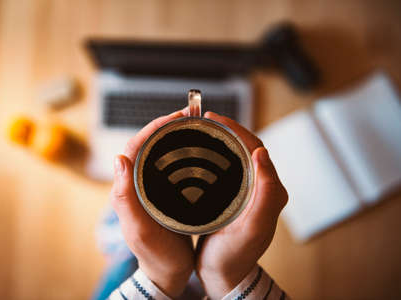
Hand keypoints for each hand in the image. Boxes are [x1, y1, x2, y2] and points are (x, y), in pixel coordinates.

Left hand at [110, 108, 193, 297]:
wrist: (168, 273)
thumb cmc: (155, 255)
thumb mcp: (141, 230)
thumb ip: (126, 199)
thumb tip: (118, 159)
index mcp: (128, 189)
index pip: (136, 148)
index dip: (153, 128)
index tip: (175, 117)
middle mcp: (139, 184)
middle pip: (149, 146)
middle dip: (167, 127)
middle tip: (190, 118)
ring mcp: (153, 188)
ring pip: (161, 154)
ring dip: (176, 137)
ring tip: (196, 128)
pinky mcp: (166, 194)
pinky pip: (173, 167)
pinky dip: (184, 154)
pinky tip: (199, 152)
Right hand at [195, 112, 287, 298]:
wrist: (224, 276)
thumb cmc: (236, 256)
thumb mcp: (252, 228)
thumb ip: (266, 193)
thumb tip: (262, 153)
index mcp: (269, 191)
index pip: (256, 148)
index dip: (236, 129)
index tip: (214, 118)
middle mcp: (260, 188)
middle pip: (245, 147)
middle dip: (226, 129)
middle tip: (203, 120)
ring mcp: (245, 192)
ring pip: (233, 156)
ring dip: (218, 139)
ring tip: (198, 131)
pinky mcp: (231, 196)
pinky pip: (224, 168)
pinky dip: (211, 155)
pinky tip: (196, 154)